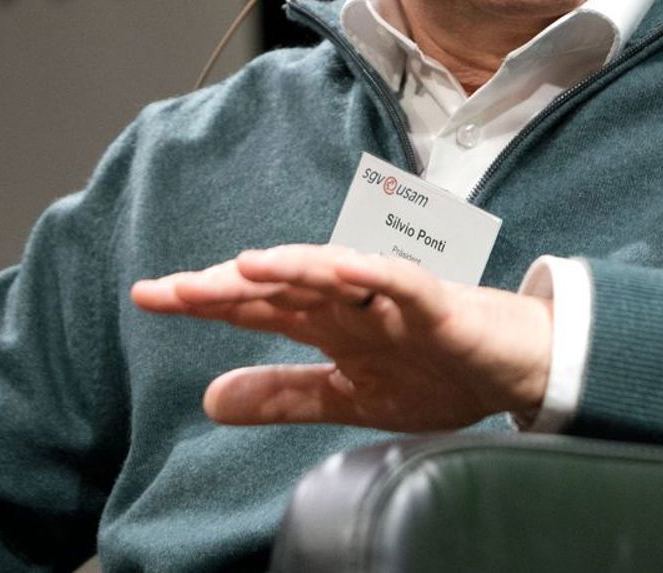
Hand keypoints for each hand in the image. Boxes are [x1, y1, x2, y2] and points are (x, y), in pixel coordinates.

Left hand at [131, 245, 551, 431]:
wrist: (516, 369)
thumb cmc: (435, 371)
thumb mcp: (348, 398)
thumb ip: (283, 395)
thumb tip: (209, 398)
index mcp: (327, 322)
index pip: (254, 306)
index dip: (203, 299)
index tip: (146, 294)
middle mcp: (350, 299)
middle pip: (281, 285)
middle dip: (228, 285)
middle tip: (173, 288)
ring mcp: (391, 297)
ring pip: (334, 274)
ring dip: (291, 266)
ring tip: (244, 267)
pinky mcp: (437, 302)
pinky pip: (402, 282)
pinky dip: (373, 272)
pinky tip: (342, 266)